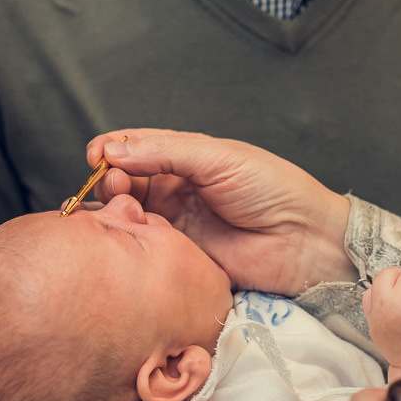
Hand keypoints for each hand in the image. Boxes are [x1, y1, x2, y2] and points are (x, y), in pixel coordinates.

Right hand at [87, 129, 355, 295]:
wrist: (304, 242)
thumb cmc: (272, 190)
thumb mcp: (218, 158)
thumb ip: (165, 152)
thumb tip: (115, 150)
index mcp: (188, 155)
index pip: (137, 146)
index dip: (112, 148)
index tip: (96, 154)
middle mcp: (177, 187)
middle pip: (126, 178)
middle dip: (110, 176)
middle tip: (111, 182)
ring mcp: (176, 221)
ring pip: (130, 210)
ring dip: (115, 205)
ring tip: (118, 203)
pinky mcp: (178, 254)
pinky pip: (143, 243)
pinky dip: (127, 236)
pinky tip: (123, 230)